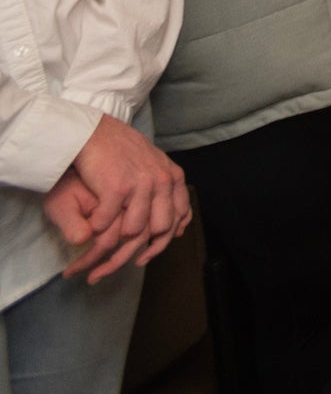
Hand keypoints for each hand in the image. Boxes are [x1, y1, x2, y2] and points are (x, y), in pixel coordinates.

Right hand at [49, 114, 190, 282]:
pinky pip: (107, 222)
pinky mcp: (118, 187)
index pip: (178, 219)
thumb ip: (167, 190)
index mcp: (173, 178)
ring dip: (113, 242)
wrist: (93, 132)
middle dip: (137, 250)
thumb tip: (179, 224)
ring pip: (133, 230)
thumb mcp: (153, 166)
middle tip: (116, 262)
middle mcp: (162, 182)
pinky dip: (96, 228)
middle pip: (158, 230)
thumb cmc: (119, 150)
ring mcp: (141, 184)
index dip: (163, 243)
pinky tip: (89, 226)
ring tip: (97, 250)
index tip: (144, 257)